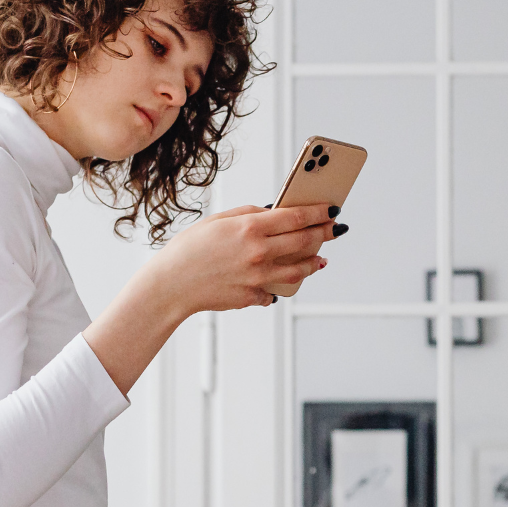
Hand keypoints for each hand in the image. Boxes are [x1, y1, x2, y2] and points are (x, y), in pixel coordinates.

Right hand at [144, 203, 333, 311]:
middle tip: (336, 230)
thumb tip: (275, 212)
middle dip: (324, 234)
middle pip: (303, 242)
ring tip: (321, 259)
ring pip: (298, 271)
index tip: (331, 209)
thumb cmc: (189, 249)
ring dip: (313, 263)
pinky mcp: (253, 297)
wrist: (171, 285)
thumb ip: (249, 215)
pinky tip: (282, 279)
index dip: (318, 212)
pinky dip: (278, 285)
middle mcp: (258, 252)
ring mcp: (257, 277)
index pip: (295, 217)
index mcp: (249, 228)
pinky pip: (274, 291)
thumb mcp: (218, 220)